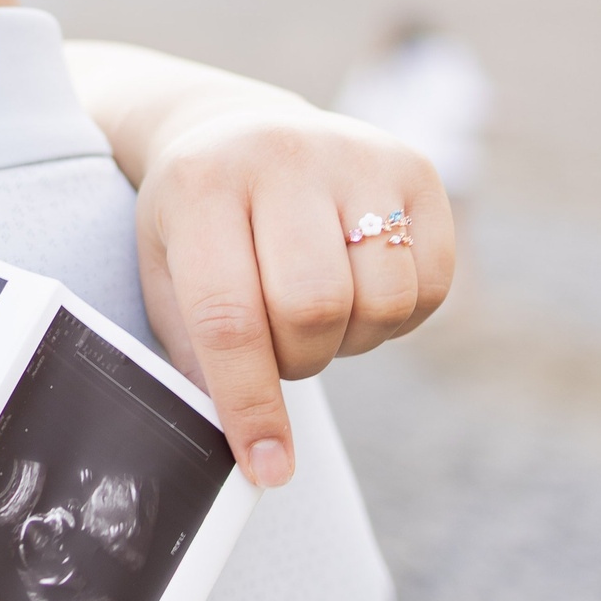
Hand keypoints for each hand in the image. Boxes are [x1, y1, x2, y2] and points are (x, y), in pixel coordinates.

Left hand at [136, 108, 453, 486]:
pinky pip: (431, 284)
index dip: (252, 405)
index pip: (230, 317)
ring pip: (381, 300)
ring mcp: (354, 154)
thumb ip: (200, 360)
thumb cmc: (196, 227)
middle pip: (314, 309)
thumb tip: (256, 453)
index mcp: (200, 187)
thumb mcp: (168, 278)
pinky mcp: (414, 167)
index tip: (267, 468)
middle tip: (278, 350)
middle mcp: (280, 156)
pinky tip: (356, 290)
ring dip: (349, 341)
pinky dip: (396, 318)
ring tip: (313, 315)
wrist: (233, 132)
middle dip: (299, 361)